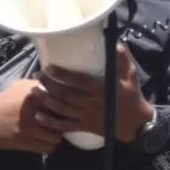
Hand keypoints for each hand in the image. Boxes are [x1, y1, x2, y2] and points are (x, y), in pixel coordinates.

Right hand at [0, 79, 63, 154]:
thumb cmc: (5, 100)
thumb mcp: (22, 85)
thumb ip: (39, 84)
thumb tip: (53, 81)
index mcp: (37, 97)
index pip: (61, 101)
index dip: (66, 104)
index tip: (67, 105)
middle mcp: (37, 114)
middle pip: (62, 121)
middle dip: (64, 121)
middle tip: (63, 120)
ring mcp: (32, 130)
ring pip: (56, 137)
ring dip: (57, 134)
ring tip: (54, 131)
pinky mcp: (27, 143)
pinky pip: (47, 148)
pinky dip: (49, 145)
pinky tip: (46, 139)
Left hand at [35, 44, 153, 144]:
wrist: (136, 122)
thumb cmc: (132, 96)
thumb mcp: (131, 75)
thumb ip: (122, 59)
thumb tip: (115, 43)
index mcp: (100, 89)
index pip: (77, 81)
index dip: (61, 74)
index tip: (48, 67)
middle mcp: (90, 103)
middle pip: (65, 94)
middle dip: (48, 84)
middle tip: (37, 75)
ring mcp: (86, 116)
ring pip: (61, 108)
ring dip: (46, 100)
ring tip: (34, 91)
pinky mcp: (84, 126)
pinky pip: (64, 125)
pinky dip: (51, 122)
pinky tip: (39, 116)